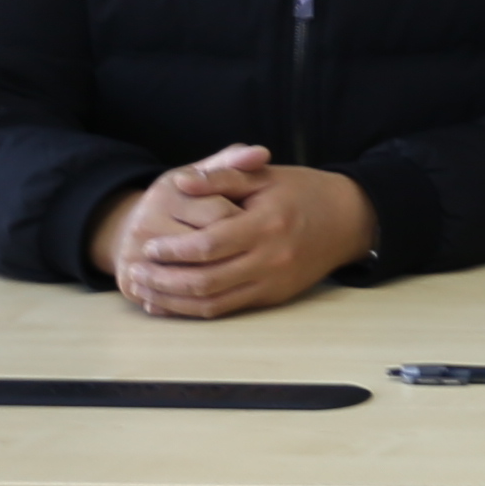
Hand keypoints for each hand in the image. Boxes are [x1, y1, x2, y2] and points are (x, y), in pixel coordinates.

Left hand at [85, 145, 375, 318]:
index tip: (148, 247)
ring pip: (212, 302)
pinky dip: (194, 310)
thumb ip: (222, 175)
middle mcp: (271, 258)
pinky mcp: (274, 297)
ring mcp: (273, 282)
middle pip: (205, 280)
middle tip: (135, 272)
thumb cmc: (304, 192)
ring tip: (144, 290)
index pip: (209, 244)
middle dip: (163, 280)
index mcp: (267, 224)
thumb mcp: (266, 175)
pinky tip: (171, 303)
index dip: (173, 250)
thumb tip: (181, 182)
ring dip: (172, 300)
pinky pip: (226, 310)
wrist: (349, 219)